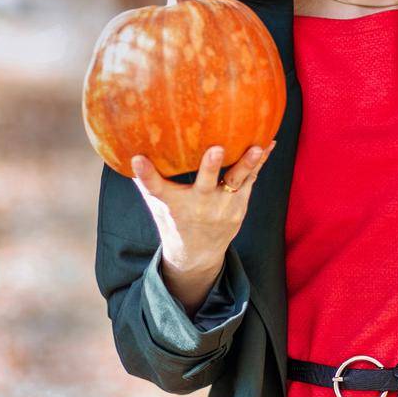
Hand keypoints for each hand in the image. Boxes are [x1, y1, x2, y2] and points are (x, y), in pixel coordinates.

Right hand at [129, 141, 275, 309]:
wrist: (198, 254)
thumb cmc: (173, 219)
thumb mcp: (157, 204)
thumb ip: (147, 179)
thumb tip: (128, 146)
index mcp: (172, 203)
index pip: (154, 188)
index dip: (144, 174)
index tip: (137, 159)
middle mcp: (198, 206)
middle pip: (203, 184)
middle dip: (210, 167)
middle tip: (216, 149)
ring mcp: (222, 207)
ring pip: (236, 181)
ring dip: (247, 164)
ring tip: (257, 147)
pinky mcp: (239, 205)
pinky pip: (250, 179)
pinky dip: (260, 162)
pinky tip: (269, 142)